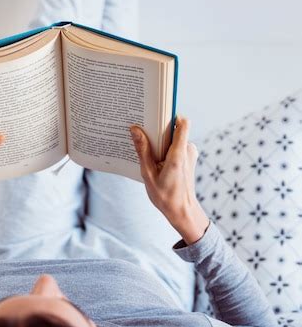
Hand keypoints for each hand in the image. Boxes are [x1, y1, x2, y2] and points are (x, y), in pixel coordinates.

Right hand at [130, 117, 209, 244]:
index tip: (156, 115)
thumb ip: (143, 150)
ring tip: (148, 152)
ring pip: (175, 138)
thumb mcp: (148, 174)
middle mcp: (188, 150)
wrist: (182, 211)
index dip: (170, 115)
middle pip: (175, 129)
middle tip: (143, 134)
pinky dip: (166, 150)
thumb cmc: (165, 196)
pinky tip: (155, 161)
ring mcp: (191, 154)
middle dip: (159, 130)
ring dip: (162, 142)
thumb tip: (136, 129)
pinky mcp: (190, 158)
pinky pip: (177, 147)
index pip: (183, 123)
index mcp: (178, 154)